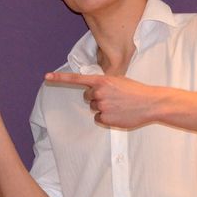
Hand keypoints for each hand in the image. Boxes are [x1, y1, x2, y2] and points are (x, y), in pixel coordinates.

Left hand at [44, 71, 158, 128]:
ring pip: (94, 108)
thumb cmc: (136, 91)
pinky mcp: (105, 118)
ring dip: (103, 108)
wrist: (150, 103)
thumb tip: (94, 91)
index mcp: (102, 80)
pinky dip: (106, 118)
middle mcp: (99, 92)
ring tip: (119, 105)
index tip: (46, 77)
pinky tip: (118, 114)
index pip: (76, 79)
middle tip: (114, 97)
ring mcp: (101, 106)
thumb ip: (104, 83)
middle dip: (97, 97)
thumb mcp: (119, 81)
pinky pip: (98, 119)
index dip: (60, 78)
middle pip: (87, 97)